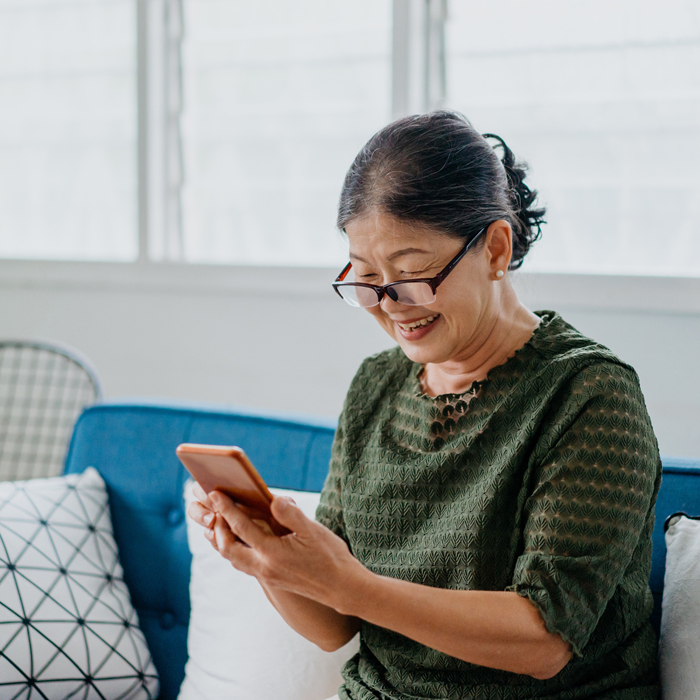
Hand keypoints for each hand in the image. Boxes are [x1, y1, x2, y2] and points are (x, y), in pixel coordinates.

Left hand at [206, 490, 362, 610]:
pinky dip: (235, 551)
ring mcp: (267, 576)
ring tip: (221, 523)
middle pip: (228, 549)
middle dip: (218, 528)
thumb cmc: (331, 557)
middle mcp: (264, 568)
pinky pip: (244, 565)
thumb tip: (274, 499)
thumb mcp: (313, 530)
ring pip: (234, 560)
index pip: (242, 528)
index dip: (227, 509)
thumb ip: (291, 514)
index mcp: (273, 553)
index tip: (215, 494)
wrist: (342, 588)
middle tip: (215, 508)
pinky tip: (241, 541)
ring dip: (223, 541)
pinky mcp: (272, 580)